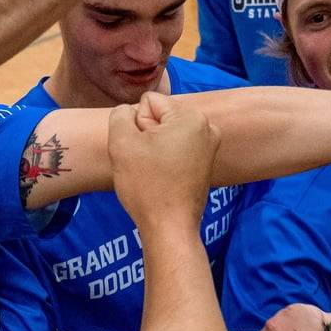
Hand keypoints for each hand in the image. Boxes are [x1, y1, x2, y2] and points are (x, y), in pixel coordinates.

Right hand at [108, 92, 217, 229]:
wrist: (169, 228)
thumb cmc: (147, 186)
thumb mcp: (121, 143)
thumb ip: (120, 115)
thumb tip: (129, 113)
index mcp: (191, 117)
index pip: (148, 102)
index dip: (137, 125)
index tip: (143, 151)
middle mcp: (207, 127)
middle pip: (159, 117)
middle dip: (147, 136)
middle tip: (147, 163)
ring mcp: (209, 146)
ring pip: (166, 134)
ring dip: (154, 149)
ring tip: (155, 171)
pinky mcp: (206, 164)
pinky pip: (176, 149)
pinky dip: (166, 160)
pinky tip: (163, 178)